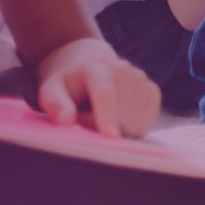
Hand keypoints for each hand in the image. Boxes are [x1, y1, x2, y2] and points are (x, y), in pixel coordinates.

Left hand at [35, 37, 159, 138]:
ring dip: (122, 130)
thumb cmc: (68, 86)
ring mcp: (141, 78)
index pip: (105, 92)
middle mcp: (123, 69)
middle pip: (124, 111)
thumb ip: (55, 104)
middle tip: (90, 127)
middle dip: (109, 129)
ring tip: (104, 122)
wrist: (89, 67)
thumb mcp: (51, 91)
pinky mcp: (152, 90)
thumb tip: (66, 119)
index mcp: (96, 67)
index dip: (108, 114)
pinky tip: (120, 123)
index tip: (110, 136)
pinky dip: (135, 128)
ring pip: (138, 119)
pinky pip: (149, 119)